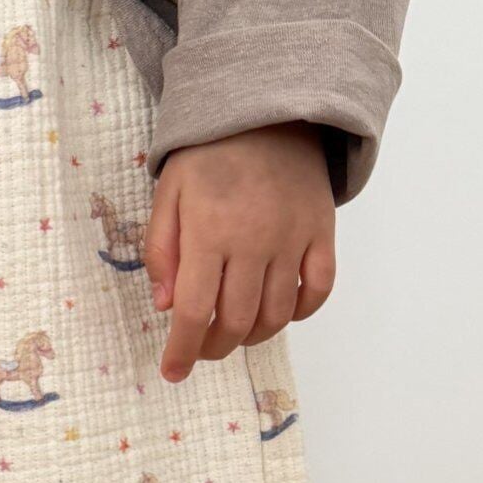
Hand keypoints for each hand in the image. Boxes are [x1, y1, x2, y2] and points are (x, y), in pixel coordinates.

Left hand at [145, 122, 335, 382]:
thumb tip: (166, 306)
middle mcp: (253, 240)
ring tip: (234, 333)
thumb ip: (161, 251)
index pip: (195, 311)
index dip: (183, 350)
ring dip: (252, 337)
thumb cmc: (208, 156)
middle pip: (236, 321)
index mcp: (209, 232)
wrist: (266, 110)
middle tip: (201, 349)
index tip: (173, 372)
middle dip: (213, 348)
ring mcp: (292, 238)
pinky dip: (299, 312)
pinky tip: (277, 313)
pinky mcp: (321, 232)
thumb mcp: (167, 195)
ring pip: (276, 315)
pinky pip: (318, 289)